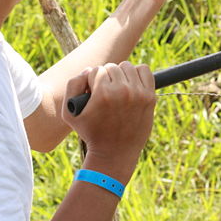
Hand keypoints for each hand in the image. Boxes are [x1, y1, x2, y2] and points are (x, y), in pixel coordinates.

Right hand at [61, 63, 156, 181]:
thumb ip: (73, 85)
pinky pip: (145, 70)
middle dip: (106, 78)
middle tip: (106, 94)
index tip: (94, 94)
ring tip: (118, 89)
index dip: (92, 82)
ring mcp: (138, 93)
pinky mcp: (149, 97)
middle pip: (112, 67)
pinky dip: (138, 74)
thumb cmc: (91, 133)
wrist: (115, 154)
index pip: (96, 70)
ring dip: (121, 75)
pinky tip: (131, 85)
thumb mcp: (70, 114)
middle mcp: (122, 91)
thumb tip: (89, 70)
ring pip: (127, 67)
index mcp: (103, 93)